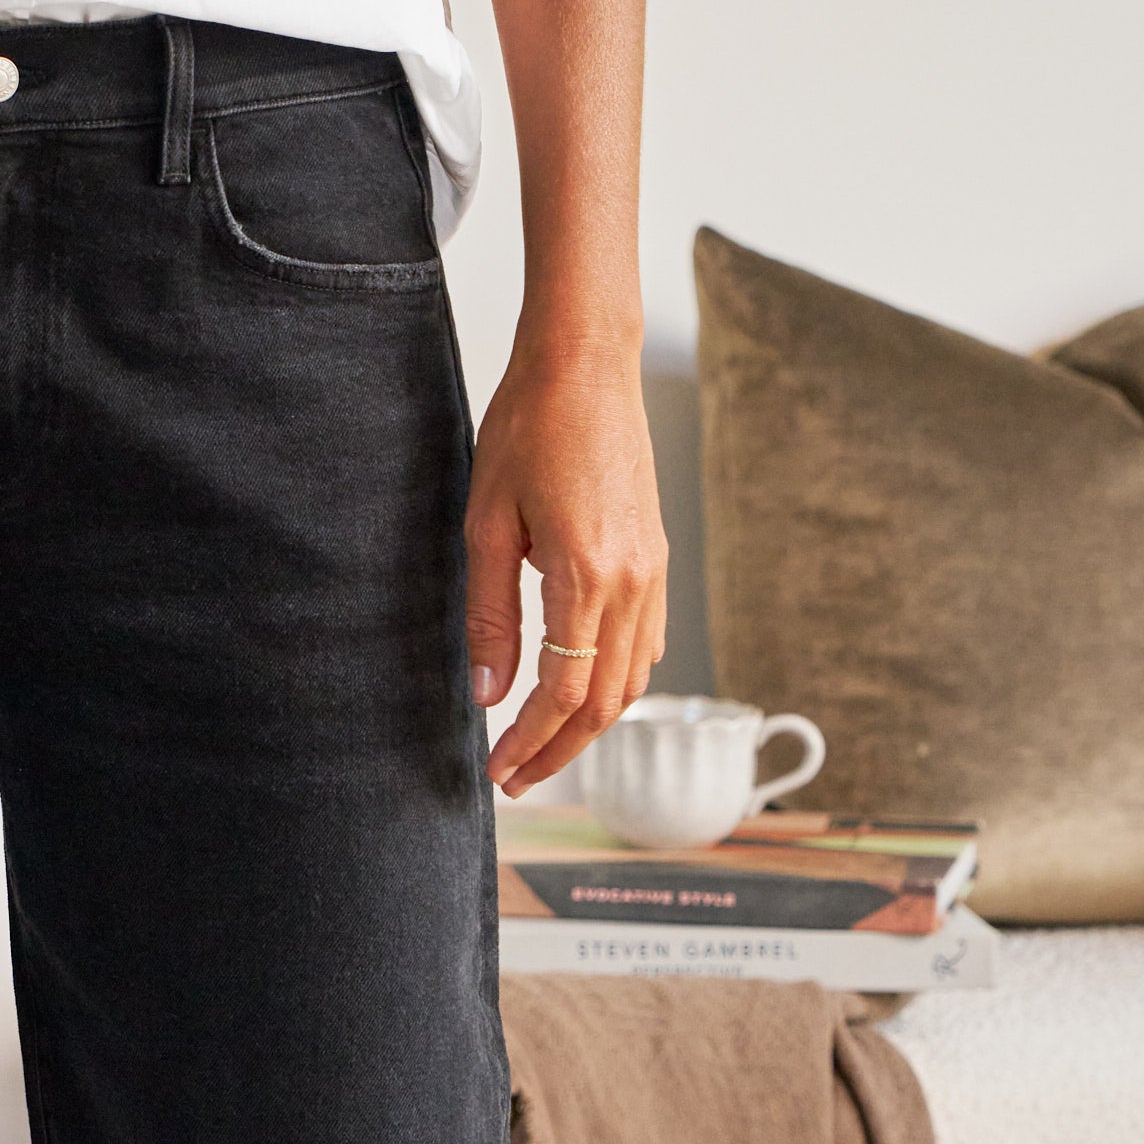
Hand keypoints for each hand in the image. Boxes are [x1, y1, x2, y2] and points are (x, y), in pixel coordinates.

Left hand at [466, 344, 667, 797]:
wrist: (585, 363)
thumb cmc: (529, 428)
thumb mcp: (487, 525)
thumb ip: (490, 616)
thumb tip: (489, 693)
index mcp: (587, 574)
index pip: (564, 691)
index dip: (530, 742)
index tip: (498, 770)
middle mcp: (633, 581)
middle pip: (604, 702)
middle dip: (559, 752)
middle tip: (516, 780)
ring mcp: (653, 570)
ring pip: (632, 679)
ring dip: (588, 725)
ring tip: (541, 748)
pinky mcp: (656, 558)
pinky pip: (644, 644)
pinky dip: (614, 684)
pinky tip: (577, 693)